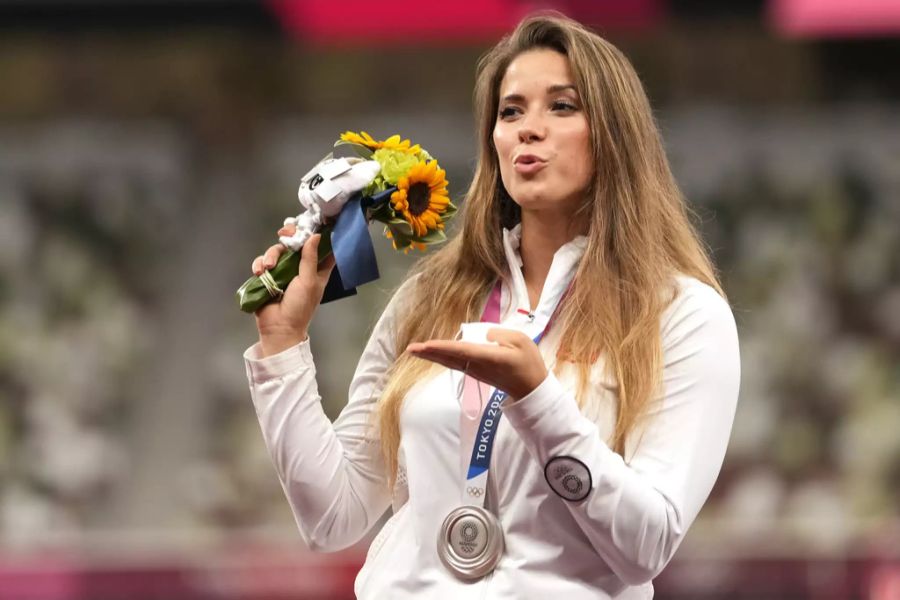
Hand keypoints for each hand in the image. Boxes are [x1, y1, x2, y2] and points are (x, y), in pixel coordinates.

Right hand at [251, 224, 335, 356]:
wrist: (279, 327)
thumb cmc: (300, 306)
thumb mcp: (309, 281)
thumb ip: (310, 258)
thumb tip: (315, 235)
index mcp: (317, 269)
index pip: (321, 246)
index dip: (317, 233)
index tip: (310, 224)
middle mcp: (301, 267)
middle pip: (295, 243)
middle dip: (289, 237)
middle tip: (284, 234)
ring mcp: (283, 271)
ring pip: (277, 251)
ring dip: (271, 255)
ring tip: (268, 268)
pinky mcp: (268, 276)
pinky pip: (263, 262)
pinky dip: (260, 264)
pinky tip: (260, 272)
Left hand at [406, 328, 547, 399]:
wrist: (531, 388)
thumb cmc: (528, 362)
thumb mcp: (520, 340)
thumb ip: (499, 334)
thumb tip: (483, 335)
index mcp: (488, 357)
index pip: (461, 351)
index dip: (443, 347)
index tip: (426, 345)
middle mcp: (477, 365)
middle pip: (449, 358)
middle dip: (429, 353)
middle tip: (410, 349)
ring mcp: (475, 371)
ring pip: (449, 361)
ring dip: (432, 355)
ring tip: (415, 350)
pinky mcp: (475, 372)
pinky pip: (455, 363)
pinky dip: (442, 357)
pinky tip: (433, 354)